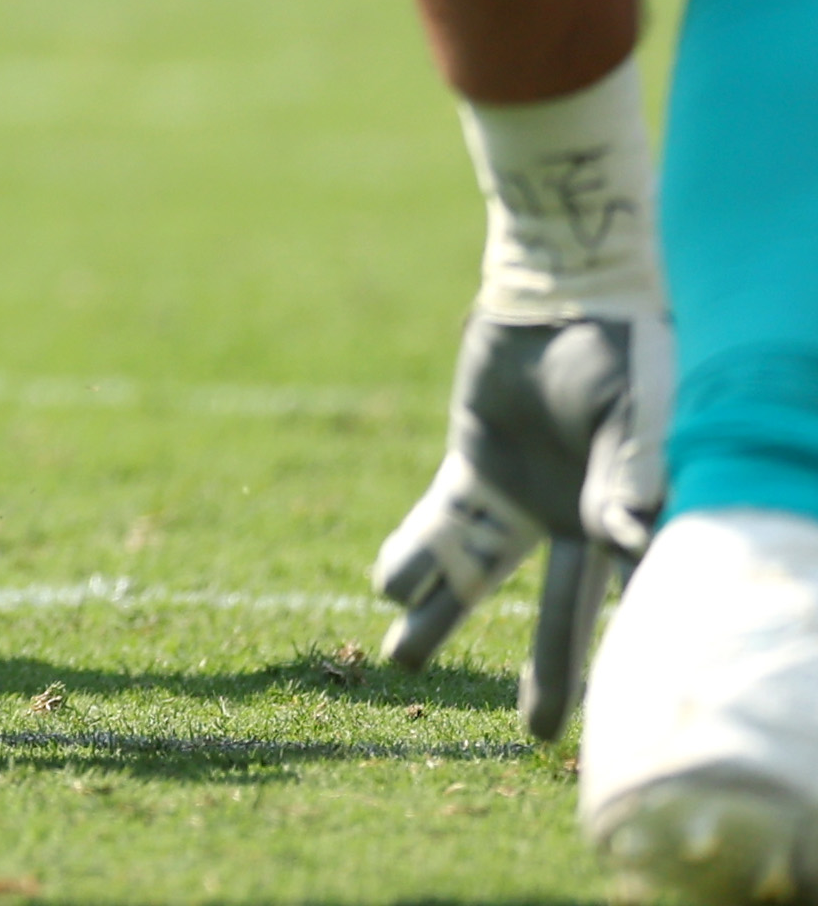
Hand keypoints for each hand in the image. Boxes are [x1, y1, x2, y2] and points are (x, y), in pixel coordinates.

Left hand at [372, 305, 669, 735]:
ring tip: (401, 664)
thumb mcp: (633, 413)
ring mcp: (527, 494)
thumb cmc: (623, 348)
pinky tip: (384, 586)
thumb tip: (629, 540)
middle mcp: (584, 521)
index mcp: (638, 518)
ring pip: (481, 572)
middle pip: (561, 610)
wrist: (566, 288)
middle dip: (548, 670)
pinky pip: (442, 520)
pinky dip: (413, 551)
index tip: (616, 706)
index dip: (625, 654)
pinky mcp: (476, 464)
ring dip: (443, 616)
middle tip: (535, 734)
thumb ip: (628, 473)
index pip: (631, 600)